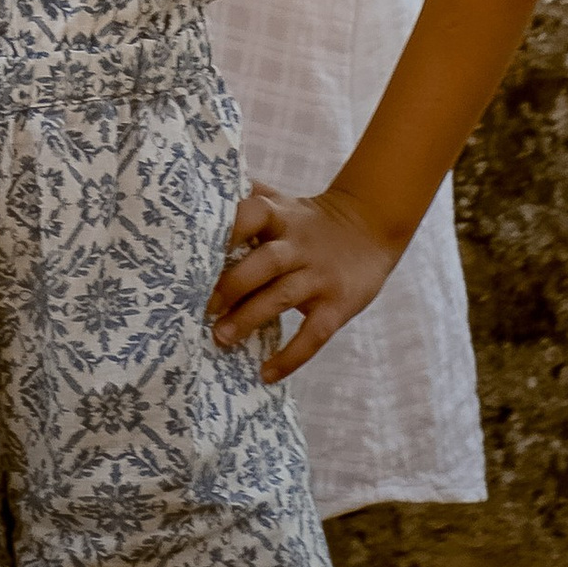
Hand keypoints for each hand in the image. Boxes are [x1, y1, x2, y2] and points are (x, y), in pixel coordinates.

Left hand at [211, 181, 399, 379]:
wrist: (370, 228)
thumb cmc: (310, 221)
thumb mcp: (283, 203)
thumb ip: (250, 199)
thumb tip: (202, 192)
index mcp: (280, 216)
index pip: (251, 213)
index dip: (226, 230)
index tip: (196, 253)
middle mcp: (299, 244)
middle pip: (264, 262)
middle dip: (232, 285)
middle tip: (202, 309)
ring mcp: (319, 276)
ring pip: (282, 297)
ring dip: (250, 318)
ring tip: (221, 338)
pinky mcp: (338, 306)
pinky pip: (313, 335)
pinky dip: (290, 357)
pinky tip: (266, 374)